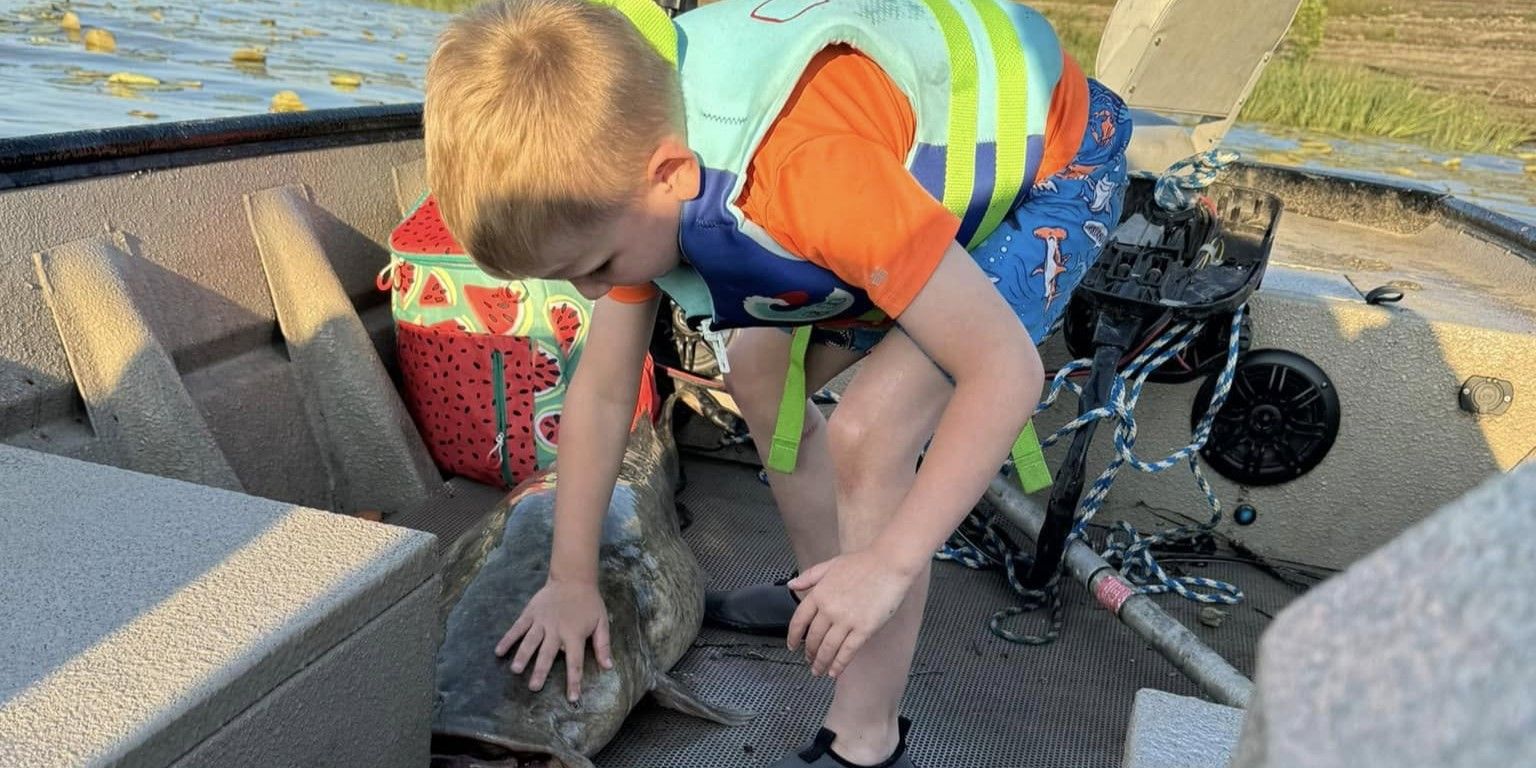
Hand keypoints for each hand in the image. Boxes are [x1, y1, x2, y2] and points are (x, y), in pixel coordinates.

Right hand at [495, 579, 612, 701]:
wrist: (573, 577)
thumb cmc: (589, 603)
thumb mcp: (602, 622)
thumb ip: (603, 645)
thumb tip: (609, 667)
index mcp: (575, 634)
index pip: (575, 662)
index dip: (574, 681)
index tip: (572, 698)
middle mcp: (556, 630)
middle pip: (548, 653)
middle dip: (541, 671)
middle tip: (534, 687)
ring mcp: (541, 621)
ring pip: (530, 641)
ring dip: (522, 656)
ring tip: (515, 670)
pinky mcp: (530, 613)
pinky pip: (517, 628)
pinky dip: (507, 639)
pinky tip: (499, 651)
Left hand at [785, 549, 917, 677]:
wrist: (890, 563)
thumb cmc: (864, 562)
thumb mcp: (831, 565)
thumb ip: (809, 576)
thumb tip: (791, 585)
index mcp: (819, 593)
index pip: (799, 621)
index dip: (793, 636)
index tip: (792, 646)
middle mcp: (829, 609)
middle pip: (813, 638)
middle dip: (809, 653)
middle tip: (809, 661)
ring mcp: (846, 620)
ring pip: (828, 648)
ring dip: (821, 663)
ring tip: (819, 670)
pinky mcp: (864, 629)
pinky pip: (847, 652)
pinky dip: (839, 665)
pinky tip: (834, 672)